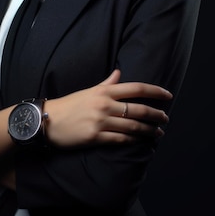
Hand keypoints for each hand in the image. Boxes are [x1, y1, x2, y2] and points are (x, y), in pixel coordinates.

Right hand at [45, 69, 171, 146]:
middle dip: (156, 115)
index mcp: (103, 91)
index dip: (155, 92)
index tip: (167, 96)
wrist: (47, 120)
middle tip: (165, 118)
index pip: (135, 88)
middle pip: (138, 109)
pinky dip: (133, 141)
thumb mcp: (88, 91)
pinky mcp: (95, 137)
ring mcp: (100, 121)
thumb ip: (106, 83)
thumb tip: (119, 73)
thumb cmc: (68, 105)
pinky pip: (120, 139)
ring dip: (148, 130)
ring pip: (132, 126)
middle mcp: (104, 104)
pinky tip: (140, 142)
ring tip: (158, 133)